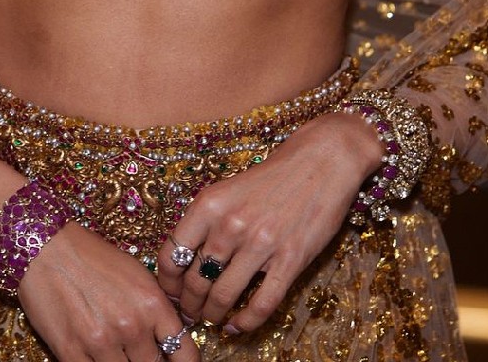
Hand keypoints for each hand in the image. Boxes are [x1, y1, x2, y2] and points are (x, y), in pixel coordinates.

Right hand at [19, 222, 200, 361]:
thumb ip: (157, 309)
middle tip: (137, 350)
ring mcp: (102, 342)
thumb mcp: (136, 274)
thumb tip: (172, 339)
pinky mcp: (72, 352)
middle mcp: (132, 326)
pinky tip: (95, 354)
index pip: (185, 353)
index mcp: (152, 303)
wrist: (46, 248)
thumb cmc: (92, 257)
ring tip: (114, 347)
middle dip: (148, 360)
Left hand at [156, 112, 381, 334]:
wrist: (321, 161)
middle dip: (189, 304)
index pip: (172, 252)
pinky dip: (246, 322)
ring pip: (223, 296)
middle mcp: (231, 224)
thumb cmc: (273, 176)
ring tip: (212, 319)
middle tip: (191, 313)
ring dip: (213, 314)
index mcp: (210, 204)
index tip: (169, 293)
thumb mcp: (228, 190)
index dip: (166, 281)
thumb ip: (207, 221)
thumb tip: (185, 258)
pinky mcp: (290, 259)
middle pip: (195, 280)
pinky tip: (238, 327)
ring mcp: (261, 243)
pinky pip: (262, 304)